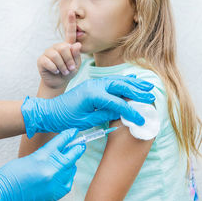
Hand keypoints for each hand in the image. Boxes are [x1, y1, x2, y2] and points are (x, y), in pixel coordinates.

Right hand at [0, 129, 84, 200]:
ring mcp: (55, 183)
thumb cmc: (11, 176)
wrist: (2, 194)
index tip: (74, 131)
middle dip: (77, 148)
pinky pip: (68, 181)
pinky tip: (63, 173)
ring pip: (72, 168)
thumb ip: (46, 154)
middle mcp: (52, 169)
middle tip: (80, 144)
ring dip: (71, 163)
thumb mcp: (29, 158)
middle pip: (72, 154)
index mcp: (43, 157)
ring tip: (67, 159)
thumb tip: (60, 150)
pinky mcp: (56, 194)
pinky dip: (67, 175)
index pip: (61, 141)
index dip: (69, 135)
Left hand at [21, 75, 155, 137]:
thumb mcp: (85, 120)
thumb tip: (120, 112)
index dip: (130, 112)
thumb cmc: (65, 119)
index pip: (117, 103)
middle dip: (137, 91)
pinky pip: (111, 81)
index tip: (141, 119)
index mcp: (92, 95)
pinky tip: (132, 80)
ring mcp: (93, 83)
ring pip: (117, 81)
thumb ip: (104, 115)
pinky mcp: (92, 85)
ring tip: (147, 87)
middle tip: (151, 97)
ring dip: (133, 84)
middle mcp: (94, 85)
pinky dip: (123, 81)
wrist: (50, 111)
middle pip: (121, 86)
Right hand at [38, 10, 80, 88]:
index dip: (71, 22)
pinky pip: (49, 62)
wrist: (58, 82)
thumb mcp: (76, 65)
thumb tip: (76, 44)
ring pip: (56, 56)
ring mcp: (48, 52)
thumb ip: (76, 55)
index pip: (70, 33)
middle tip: (70, 69)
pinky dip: (54, 69)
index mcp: (67, 46)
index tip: (72, 11)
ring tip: (63, 71)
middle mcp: (57, 46)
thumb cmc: (68, 72)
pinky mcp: (42, 59)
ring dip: (62, 67)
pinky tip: (55, 71)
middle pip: (64, 48)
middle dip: (69, 60)